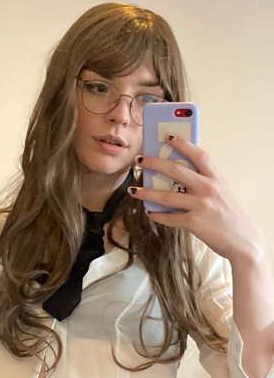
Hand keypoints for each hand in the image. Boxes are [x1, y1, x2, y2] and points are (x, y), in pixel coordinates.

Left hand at [127, 135, 264, 262]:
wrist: (242, 240)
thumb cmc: (229, 215)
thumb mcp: (222, 192)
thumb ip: (205, 181)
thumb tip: (178, 174)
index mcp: (216, 178)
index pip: (199, 155)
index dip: (183, 144)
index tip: (168, 137)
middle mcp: (208, 189)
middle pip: (176, 171)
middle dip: (155, 163)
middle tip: (140, 159)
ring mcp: (201, 205)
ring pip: (166, 196)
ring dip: (147, 193)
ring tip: (134, 190)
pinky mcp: (194, 222)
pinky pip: (170, 218)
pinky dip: (158, 215)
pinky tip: (150, 212)